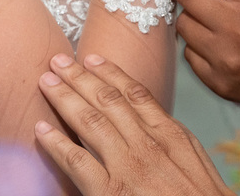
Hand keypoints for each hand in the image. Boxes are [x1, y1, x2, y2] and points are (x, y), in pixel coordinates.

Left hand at [35, 54, 234, 195]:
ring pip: (90, 121)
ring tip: (46, 82)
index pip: (135, 94)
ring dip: (65, 98)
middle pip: (108, 100)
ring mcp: (128, 167)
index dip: (110, 73)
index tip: (92, 58)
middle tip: (59, 60)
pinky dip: (56, 143)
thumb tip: (159, 124)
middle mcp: (148, 144)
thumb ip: (176, 141)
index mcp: (171, 135)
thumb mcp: (197, 163)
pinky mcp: (110, 193)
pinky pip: (76, 161)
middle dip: (80, 77)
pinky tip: (41, 130)